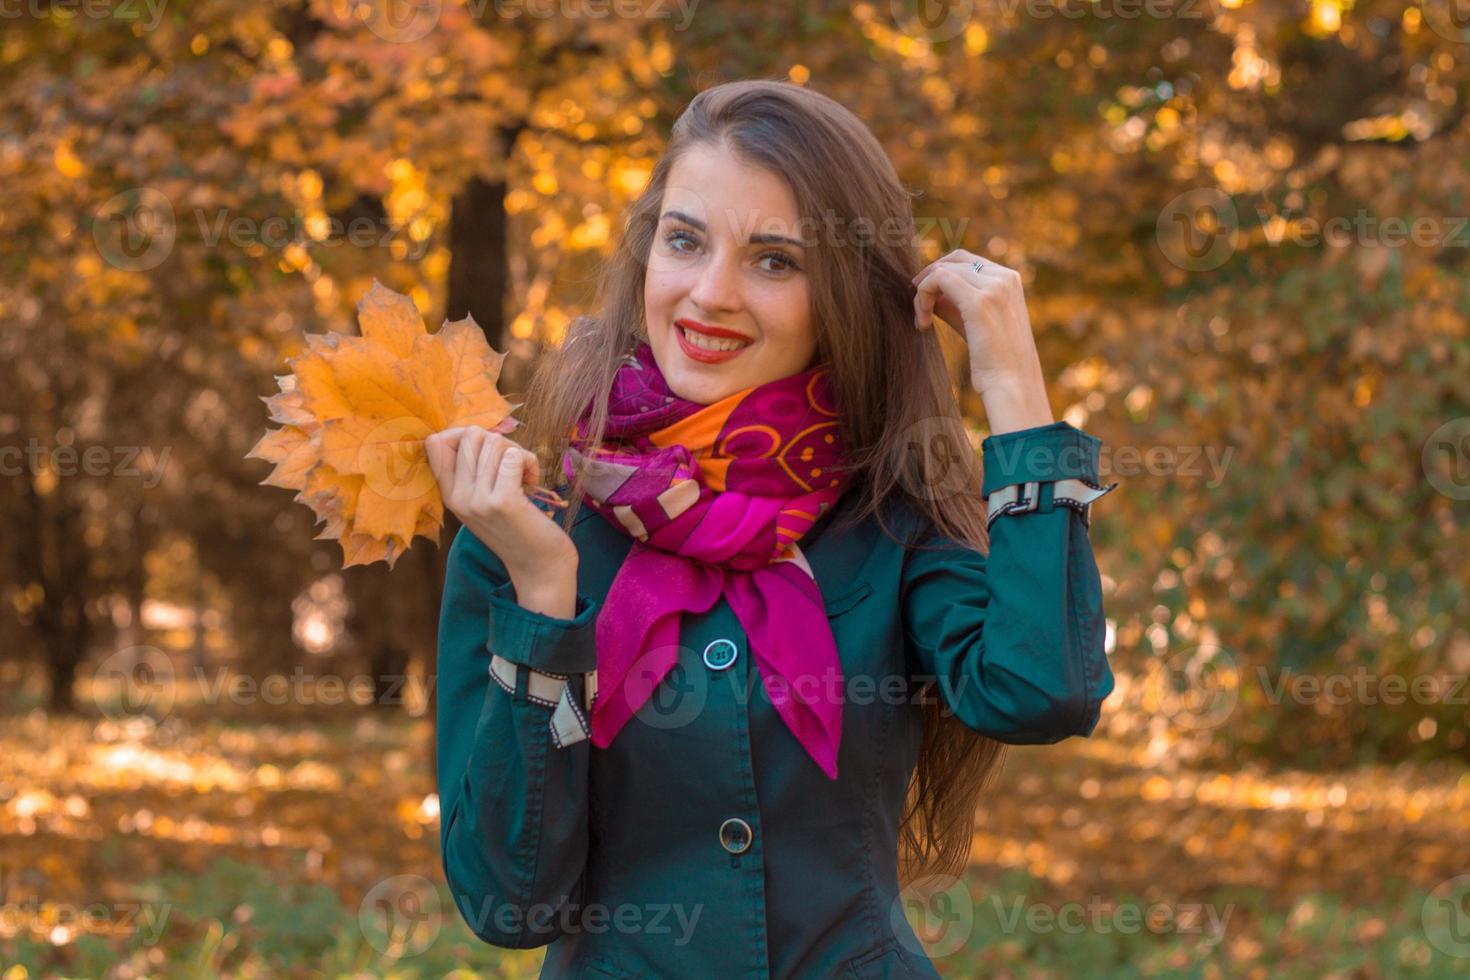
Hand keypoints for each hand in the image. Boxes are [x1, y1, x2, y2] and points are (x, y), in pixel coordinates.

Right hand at [425, 427, 578, 588]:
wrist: (539, 565)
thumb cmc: (517, 526)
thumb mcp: (483, 499)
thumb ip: (472, 470)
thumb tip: (473, 430)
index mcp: (448, 494)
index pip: (435, 442)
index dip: (465, 435)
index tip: (489, 453)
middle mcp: (458, 497)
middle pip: (471, 435)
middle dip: (500, 443)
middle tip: (513, 466)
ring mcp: (478, 500)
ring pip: (495, 442)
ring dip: (518, 453)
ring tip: (523, 477)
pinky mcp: (503, 502)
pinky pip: (513, 456)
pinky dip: (529, 462)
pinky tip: (532, 481)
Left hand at [911, 250, 1053, 432]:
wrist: (1012, 386)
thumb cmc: (994, 361)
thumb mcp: (974, 322)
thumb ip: (954, 302)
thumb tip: (926, 289)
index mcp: (1009, 279)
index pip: (964, 260)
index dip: (939, 274)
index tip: (926, 301)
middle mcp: (1005, 277)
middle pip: (952, 261)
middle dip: (928, 281)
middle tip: (919, 310)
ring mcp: (994, 287)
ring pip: (942, 270)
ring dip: (922, 294)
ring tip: (921, 321)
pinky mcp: (979, 301)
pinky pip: (938, 280)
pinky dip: (922, 297)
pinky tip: (922, 323)